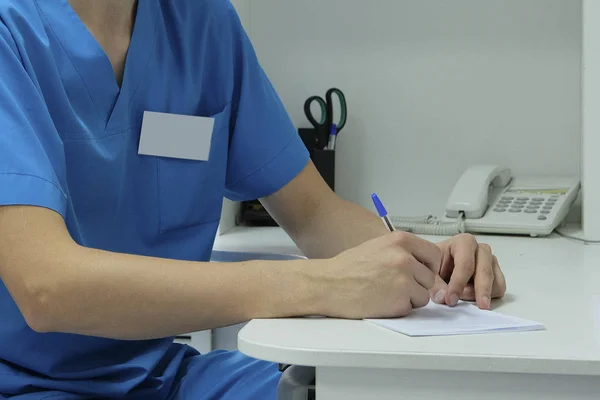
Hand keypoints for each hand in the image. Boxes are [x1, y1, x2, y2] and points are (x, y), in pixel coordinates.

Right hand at [319, 231, 441, 318]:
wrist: (328, 284)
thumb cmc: (348, 267)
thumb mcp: (378, 246)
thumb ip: (402, 251)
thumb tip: (422, 263)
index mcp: (400, 240)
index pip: (434, 254)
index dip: (427, 266)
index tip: (419, 271)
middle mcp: (404, 258)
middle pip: (430, 277)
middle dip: (416, 284)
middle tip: (394, 285)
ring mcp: (403, 280)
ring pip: (423, 295)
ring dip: (409, 298)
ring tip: (386, 292)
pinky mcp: (399, 301)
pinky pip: (411, 308)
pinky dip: (399, 308)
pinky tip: (381, 301)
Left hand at [431, 234, 506, 309]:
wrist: (442, 264)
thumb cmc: (437, 263)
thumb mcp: (430, 271)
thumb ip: (435, 284)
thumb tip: (443, 297)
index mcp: (464, 242)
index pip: (465, 264)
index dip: (458, 284)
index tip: (450, 299)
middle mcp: (481, 250)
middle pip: (485, 271)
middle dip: (480, 290)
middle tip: (477, 307)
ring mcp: (491, 262)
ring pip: (495, 281)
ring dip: (482, 294)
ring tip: (464, 298)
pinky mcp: (496, 274)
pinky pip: (499, 288)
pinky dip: (489, 296)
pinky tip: (472, 296)